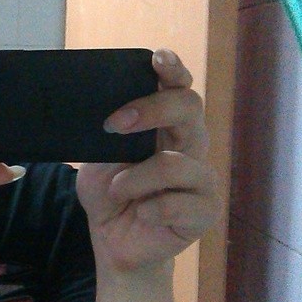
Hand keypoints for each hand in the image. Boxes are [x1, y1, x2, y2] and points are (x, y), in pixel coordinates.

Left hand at [75, 49, 222, 274]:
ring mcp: (200, 179)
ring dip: (135, 178)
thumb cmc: (109, 195)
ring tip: (117, 190)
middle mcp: (189, 146)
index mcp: (166, 127)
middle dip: (152, 109)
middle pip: (189, 108)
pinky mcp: (203, 212)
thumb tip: (101, 104)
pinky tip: (142, 213)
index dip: (173, 70)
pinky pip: (180, 204)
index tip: (157, 59)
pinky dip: (151, 208)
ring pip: (175, 164)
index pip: (179, 88)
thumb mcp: (97, 158)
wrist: (112, 242)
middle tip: (115, 124)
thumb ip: (107, 133)